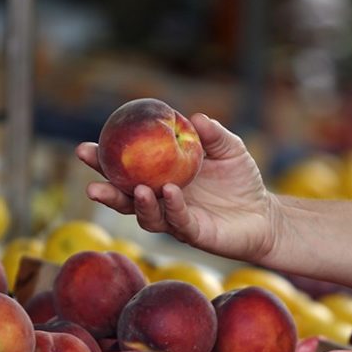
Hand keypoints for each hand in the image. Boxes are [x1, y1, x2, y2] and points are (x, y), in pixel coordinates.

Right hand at [76, 113, 280, 262]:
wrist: (265, 215)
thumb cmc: (242, 181)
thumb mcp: (229, 149)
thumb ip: (212, 134)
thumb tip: (195, 118)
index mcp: (161, 177)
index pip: (127, 170)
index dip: (104, 162)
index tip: (86, 149)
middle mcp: (162, 201)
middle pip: (125, 198)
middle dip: (106, 190)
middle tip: (90, 182)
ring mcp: (175, 219)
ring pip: (146, 216)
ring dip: (138, 203)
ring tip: (138, 188)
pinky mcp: (194, 233)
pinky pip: (178, 220)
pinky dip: (172, 206)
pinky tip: (170, 192)